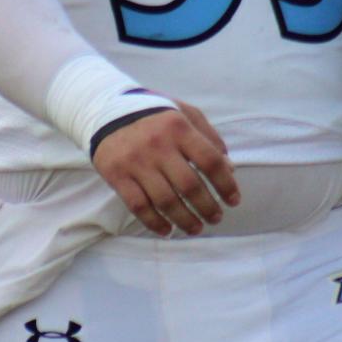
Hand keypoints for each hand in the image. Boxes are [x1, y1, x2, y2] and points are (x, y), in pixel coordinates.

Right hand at [91, 100, 240, 236]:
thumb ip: (209, 137)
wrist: (107, 111)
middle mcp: (159, 145)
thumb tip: (229, 168)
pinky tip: (168, 230)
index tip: (233, 200)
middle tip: (216, 218)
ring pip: (166, 201)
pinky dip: (155, 223)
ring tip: (196, 228)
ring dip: (185, 220)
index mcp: (179, 127)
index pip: (209, 161)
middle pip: (189, 185)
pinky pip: (139, 206)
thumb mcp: (185, 113)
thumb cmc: (155, 115)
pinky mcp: (117, 175)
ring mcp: (137, 162)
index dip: (225, 184)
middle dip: (207, 207)